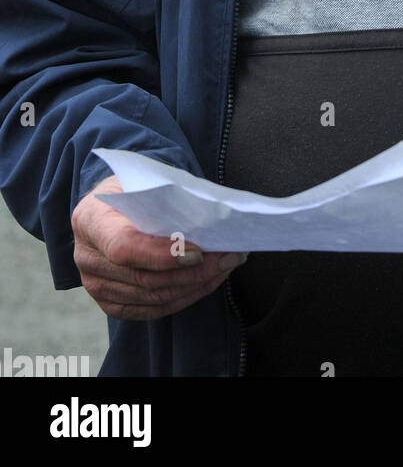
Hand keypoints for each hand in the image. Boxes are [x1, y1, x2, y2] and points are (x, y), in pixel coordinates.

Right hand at [72, 174, 247, 318]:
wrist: (116, 202)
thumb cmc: (136, 187)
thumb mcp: (146, 180)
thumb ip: (169, 200)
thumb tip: (211, 220)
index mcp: (90, 219)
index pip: (123, 247)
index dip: (162, 255)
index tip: (198, 251)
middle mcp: (86, 256)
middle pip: (143, 277)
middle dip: (192, 271)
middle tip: (229, 257)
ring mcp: (95, 284)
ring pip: (152, 297)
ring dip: (196, 285)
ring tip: (226, 265)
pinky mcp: (110, 302)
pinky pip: (152, 309)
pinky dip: (185, 297)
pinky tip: (208, 281)